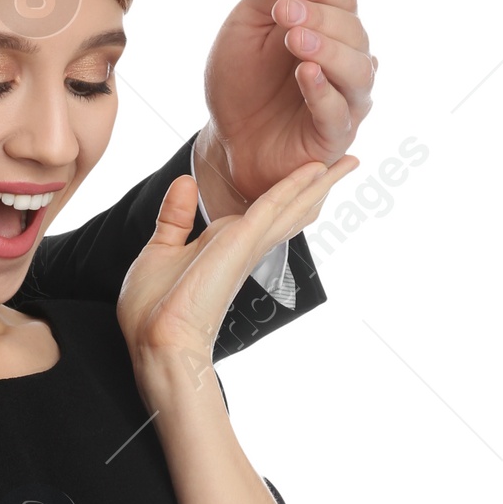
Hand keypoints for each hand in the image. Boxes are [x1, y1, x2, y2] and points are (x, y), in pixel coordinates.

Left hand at [116, 158, 357, 377]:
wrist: (156, 341)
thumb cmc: (154, 310)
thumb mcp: (160, 250)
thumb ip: (175, 217)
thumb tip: (185, 181)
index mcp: (224, 245)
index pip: (265, 215)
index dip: (288, 195)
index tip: (309, 176)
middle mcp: (242, 245)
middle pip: (289, 210)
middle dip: (318, 187)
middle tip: (347, 163)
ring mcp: (244, 244)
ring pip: (290, 206)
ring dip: (320, 183)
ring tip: (349, 162)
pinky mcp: (239, 243)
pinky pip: (271, 206)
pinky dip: (293, 186)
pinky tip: (314, 171)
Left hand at [196, 0, 375, 217]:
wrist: (225, 138)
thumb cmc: (240, 80)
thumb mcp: (249, 25)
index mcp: (330, 29)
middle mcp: (347, 61)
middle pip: (354, 31)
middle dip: (320, 17)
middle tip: (284, 11)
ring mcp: (346, 100)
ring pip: (358, 71)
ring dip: (327, 50)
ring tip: (295, 40)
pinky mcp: (334, 135)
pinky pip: (339, 113)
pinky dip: (324, 91)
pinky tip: (305, 74)